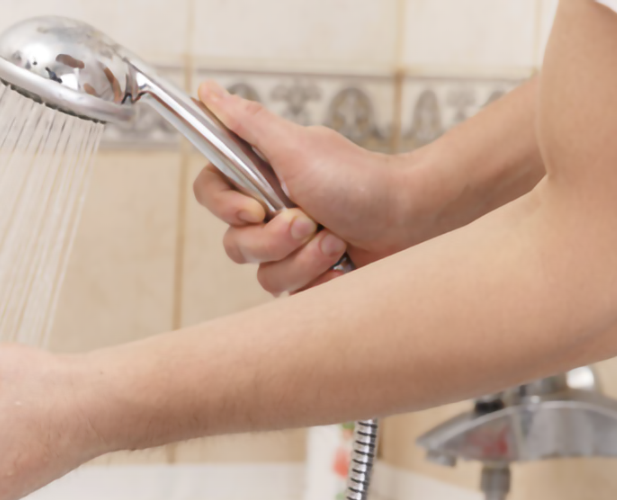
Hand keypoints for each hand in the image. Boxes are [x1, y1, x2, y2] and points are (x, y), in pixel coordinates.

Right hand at [194, 81, 414, 295]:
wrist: (410, 217)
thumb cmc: (358, 179)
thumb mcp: (297, 147)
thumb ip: (248, 123)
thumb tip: (206, 91)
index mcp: (259, 178)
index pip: (209, 194)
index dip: (224, 207)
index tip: (254, 209)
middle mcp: (268, 213)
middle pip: (235, 244)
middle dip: (275, 239)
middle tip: (310, 222)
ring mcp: (287, 247)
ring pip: (263, 273)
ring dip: (303, 260)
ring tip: (335, 243)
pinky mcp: (307, 274)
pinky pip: (290, 292)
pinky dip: (318, 279)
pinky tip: (341, 265)